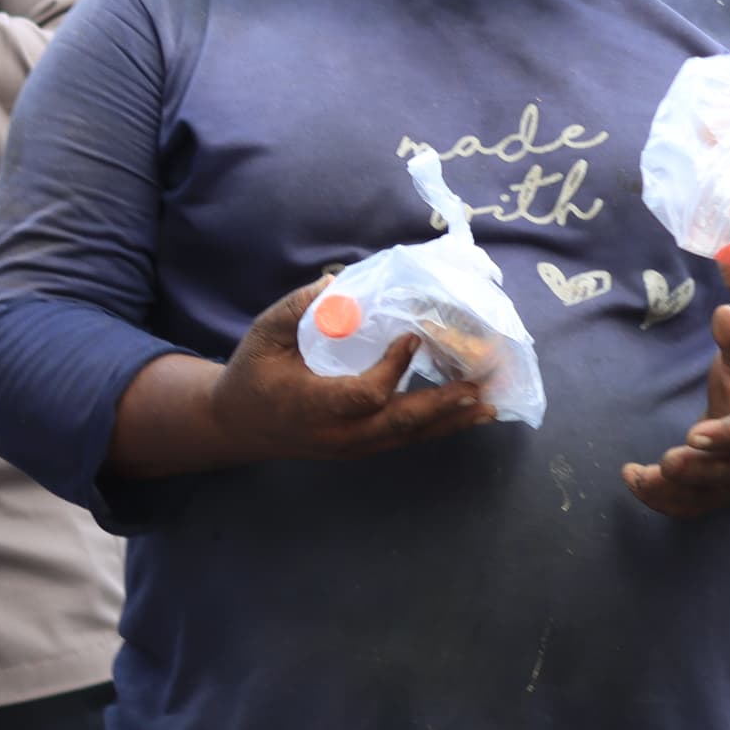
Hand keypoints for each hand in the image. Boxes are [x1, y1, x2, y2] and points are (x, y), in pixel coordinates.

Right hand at [201, 283, 494, 464]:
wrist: (239, 425)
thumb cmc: (253, 374)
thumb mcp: (264, 335)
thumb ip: (296, 309)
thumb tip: (337, 281)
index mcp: (312, 405)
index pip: (363, 394)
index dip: (392, 370)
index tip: (414, 338)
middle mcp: (338, 434)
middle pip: (398, 423)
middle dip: (443, 405)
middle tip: (479, 385)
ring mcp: (352, 447)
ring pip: (408, 437)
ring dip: (451, 421)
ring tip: (490, 405)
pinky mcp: (361, 448)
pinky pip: (404, 438)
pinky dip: (438, 425)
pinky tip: (468, 412)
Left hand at [623, 306, 729, 516]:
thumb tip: (722, 312)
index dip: (725, 435)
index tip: (694, 435)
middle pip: (729, 472)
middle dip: (696, 470)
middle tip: (664, 463)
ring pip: (707, 496)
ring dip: (670, 491)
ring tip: (634, 476)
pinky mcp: (720, 493)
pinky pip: (693, 506)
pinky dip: (664, 501)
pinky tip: (635, 482)